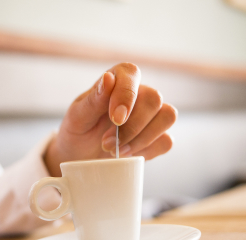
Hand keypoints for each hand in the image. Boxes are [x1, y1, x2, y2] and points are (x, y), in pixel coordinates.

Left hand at [44, 63, 176, 175]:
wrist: (80, 158)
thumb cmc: (78, 133)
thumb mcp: (77, 117)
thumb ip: (94, 100)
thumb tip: (109, 78)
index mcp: (117, 81)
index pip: (131, 75)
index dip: (127, 96)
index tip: (115, 119)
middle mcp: (139, 94)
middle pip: (154, 99)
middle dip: (132, 127)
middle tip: (107, 143)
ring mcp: (152, 116)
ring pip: (167, 116)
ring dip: (142, 139)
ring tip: (117, 151)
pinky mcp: (158, 137)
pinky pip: (166, 141)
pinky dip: (147, 151)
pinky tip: (128, 155)